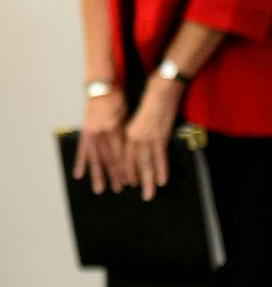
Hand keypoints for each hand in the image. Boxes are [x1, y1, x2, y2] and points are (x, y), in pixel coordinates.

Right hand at [73, 87, 126, 194]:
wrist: (101, 87)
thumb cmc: (117, 100)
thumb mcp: (125, 116)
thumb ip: (124, 134)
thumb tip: (127, 154)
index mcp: (113, 128)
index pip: (121, 154)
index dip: (125, 169)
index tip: (130, 181)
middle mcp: (101, 133)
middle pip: (109, 158)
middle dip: (114, 175)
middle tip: (119, 189)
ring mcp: (90, 133)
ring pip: (95, 157)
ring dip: (98, 174)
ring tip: (100, 189)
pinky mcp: (84, 131)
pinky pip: (82, 149)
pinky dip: (80, 162)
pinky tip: (79, 174)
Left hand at [122, 78, 182, 200]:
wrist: (159, 90)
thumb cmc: (149, 103)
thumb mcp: (139, 121)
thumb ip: (137, 135)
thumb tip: (140, 150)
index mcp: (126, 132)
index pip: (123, 157)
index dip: (126, 172)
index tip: (127, 184)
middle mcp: (133, 136)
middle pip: (133, 163)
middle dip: (136, 181)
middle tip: (141, 196)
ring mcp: (146, 136)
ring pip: (145, 163)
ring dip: (148, 180)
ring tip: (150, 194)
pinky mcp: (158, 134)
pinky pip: (159, 155)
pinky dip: (161, 168)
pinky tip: (162, 180)